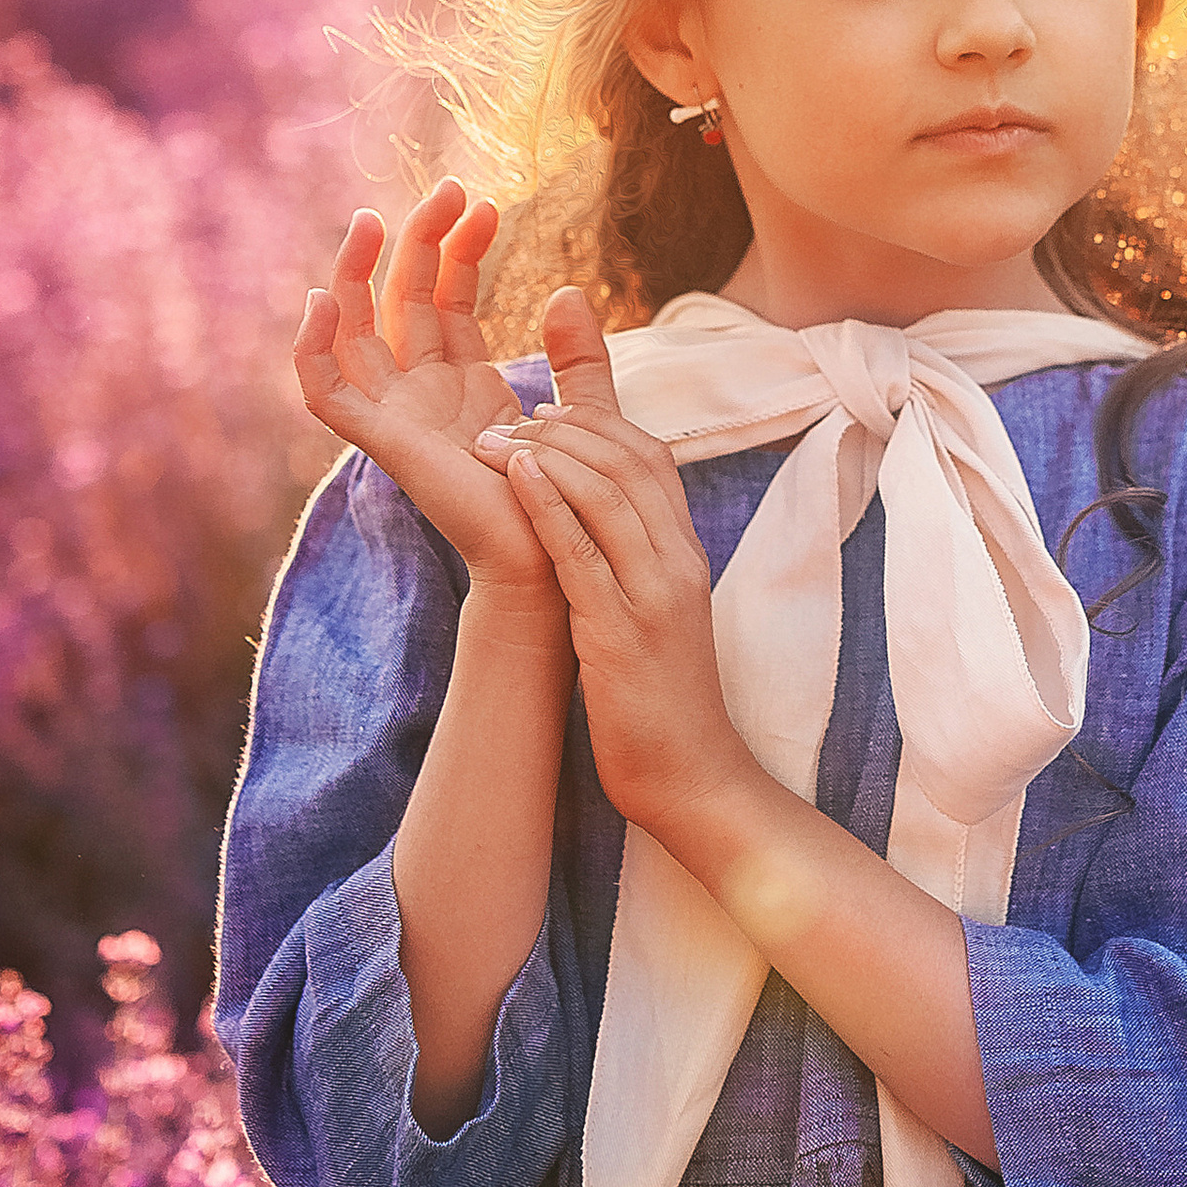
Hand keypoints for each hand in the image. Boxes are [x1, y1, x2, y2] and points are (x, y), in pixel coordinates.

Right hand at [293, 183, 565, 620]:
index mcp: (461, 382)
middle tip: (450, 188)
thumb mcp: (575, 409)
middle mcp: (421, 392)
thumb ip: (575, 354)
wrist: (554, 559)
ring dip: (354, 273)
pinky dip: (314, 348)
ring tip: (371, 219)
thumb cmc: (562, 497)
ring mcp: (396, 416)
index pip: (445, 297)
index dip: (460, 248)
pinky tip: (324, 298)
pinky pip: (326, 393)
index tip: (488, 203)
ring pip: (353, 331)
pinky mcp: (380, 444)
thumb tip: (569, 288)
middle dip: (419, 240)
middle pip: (401, 299)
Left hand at [470, 287, 747, 829]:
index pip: (654, 459)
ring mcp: (654, 596)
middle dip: (569, 426)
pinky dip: (549, 505)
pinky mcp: (621, 632)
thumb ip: (634, 565)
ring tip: (495, 437)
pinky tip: (515, 476)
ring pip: (609, 495)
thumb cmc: (663, 701)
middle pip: (631, 462)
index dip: (601, 422)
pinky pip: (583, 552)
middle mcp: (678, 563)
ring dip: (549, 455)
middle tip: (511, 416)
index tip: (550, 410)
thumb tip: (592, 528)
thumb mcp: (657, 616)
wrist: (691, 776)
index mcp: (686, 556)